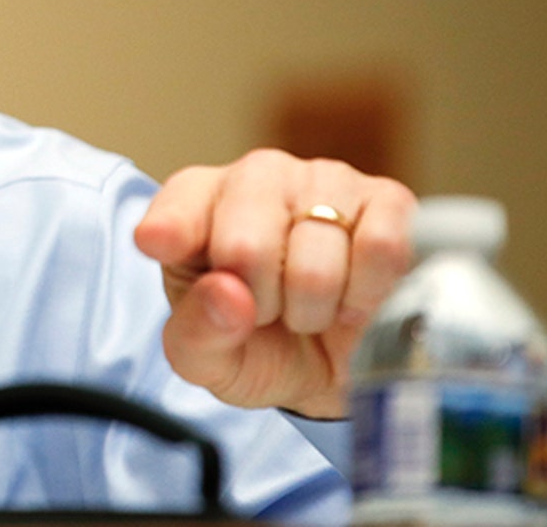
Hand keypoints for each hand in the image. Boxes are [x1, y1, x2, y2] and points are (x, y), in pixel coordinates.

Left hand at [132, 148, 415, 418]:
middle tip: (268, 312)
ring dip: (314, 308)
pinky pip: (379, 248)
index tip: (160, 246)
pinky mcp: (386, 199)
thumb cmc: (255, 348)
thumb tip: (227, 292)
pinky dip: (365, 296)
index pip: (175, 206)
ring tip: (310, 306)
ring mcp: (324, 179)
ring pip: (316, 256)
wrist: (332, 370)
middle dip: (260, 304)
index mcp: (195, 202)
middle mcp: (257, 176)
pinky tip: (352, 299)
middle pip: (246, 244)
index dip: (171, 230)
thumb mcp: (207, 360)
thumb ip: (198, 331)